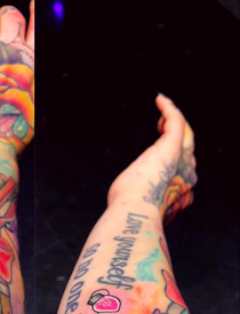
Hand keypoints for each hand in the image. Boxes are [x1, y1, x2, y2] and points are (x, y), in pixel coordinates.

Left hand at [0, 0, 33, 154]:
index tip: (31, 7)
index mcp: (30, 60)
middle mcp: (8, 50)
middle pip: (8, 14)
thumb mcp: (32, 102)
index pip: (34, 24)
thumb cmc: (11, 131)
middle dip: (4, 17)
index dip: (32, 13)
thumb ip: (31, 78)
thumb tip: (27, 68)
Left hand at [109, 94, 196, 223]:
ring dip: (174, 122)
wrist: (134, 212)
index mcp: (181, 196)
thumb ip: (138, 204)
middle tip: (163, 129)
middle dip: (180, 141)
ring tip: (161, 114)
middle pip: (188, 152)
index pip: (185, 176)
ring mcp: (182, 160)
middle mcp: (187, 177)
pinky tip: (159, 99)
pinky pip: (176, 121)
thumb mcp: (138, 211)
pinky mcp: (172, 145)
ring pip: (186, 135)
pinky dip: (169, 109)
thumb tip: (125, 202)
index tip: (159, 162)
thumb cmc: (129, 214)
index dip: (176, 166)